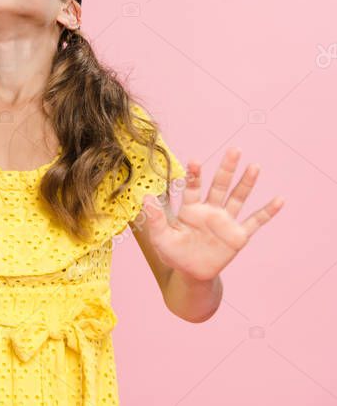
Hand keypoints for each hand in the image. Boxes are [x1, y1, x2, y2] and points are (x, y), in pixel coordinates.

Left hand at [141, 147, 283, 281]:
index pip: (193, 188)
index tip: (194, 160)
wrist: (191, 274)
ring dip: (246, 183)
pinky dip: (267, 212)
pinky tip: (279, 200)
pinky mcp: (238, 236)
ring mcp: (225, 222)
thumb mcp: (160, 238)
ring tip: (254, 166)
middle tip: (234, 150)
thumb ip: (155, 219)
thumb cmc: (174, 254)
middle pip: (219, 186)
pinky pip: (255, 222)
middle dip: (226, 169)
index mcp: (190, 210)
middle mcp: (210, 211)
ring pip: (237, 198)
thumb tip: (144, 198)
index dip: (194, 175)